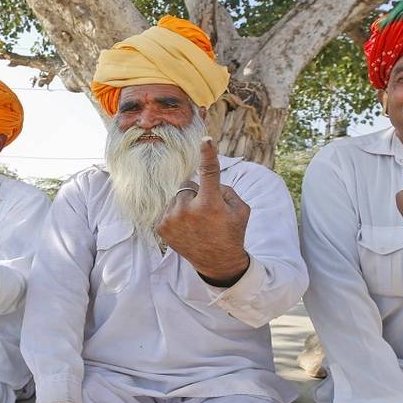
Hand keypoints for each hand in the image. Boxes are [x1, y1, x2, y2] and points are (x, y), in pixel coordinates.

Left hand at [156, 137, 250, 285]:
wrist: (217, 262)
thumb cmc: (232, 232)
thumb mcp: (240, 209)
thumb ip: (226, 189)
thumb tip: (207, 178)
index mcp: (211, 204)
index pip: (210, 172)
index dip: (208, 154)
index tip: (206, 140)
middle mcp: (189, 210)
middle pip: (187, 186)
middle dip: (196, 194)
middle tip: (206, 213)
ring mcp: (172, 219)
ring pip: (177, 197)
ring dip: (185, 205)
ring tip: (196, 224)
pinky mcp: (161, 227)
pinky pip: (168, 209)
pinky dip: (177, 215)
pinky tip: (187, 229)